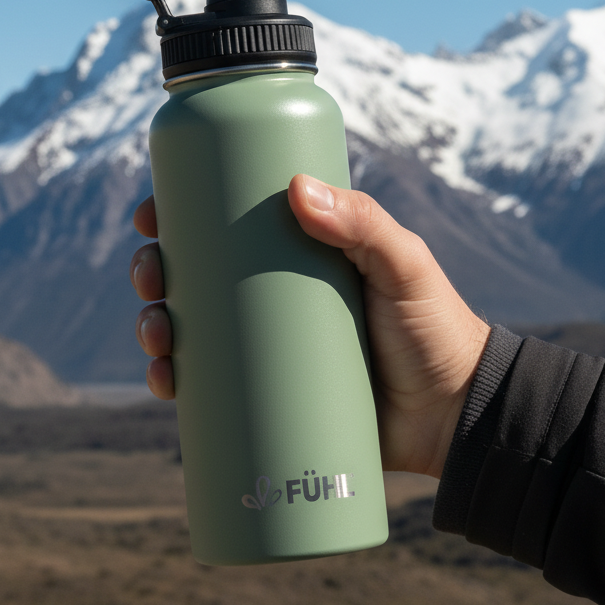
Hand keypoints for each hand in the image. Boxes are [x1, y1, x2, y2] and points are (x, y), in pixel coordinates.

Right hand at [129, 175, 489, 478]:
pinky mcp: (267, 399)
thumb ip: (364, 222)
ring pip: (189, 328)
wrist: (455, 417)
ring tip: (156, 336)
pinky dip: (174, 382)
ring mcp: (266, 348)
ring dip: (153, 325)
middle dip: (153, 271)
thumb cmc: (434, 328)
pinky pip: (207, 388)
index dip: (177, 216)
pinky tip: (161, 381)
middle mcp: (272, 295)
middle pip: (193, 273)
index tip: (150, 215)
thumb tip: (294, 187)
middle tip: (151, 277)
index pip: (225, 223)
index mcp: (296, 252)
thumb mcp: (403, 265)